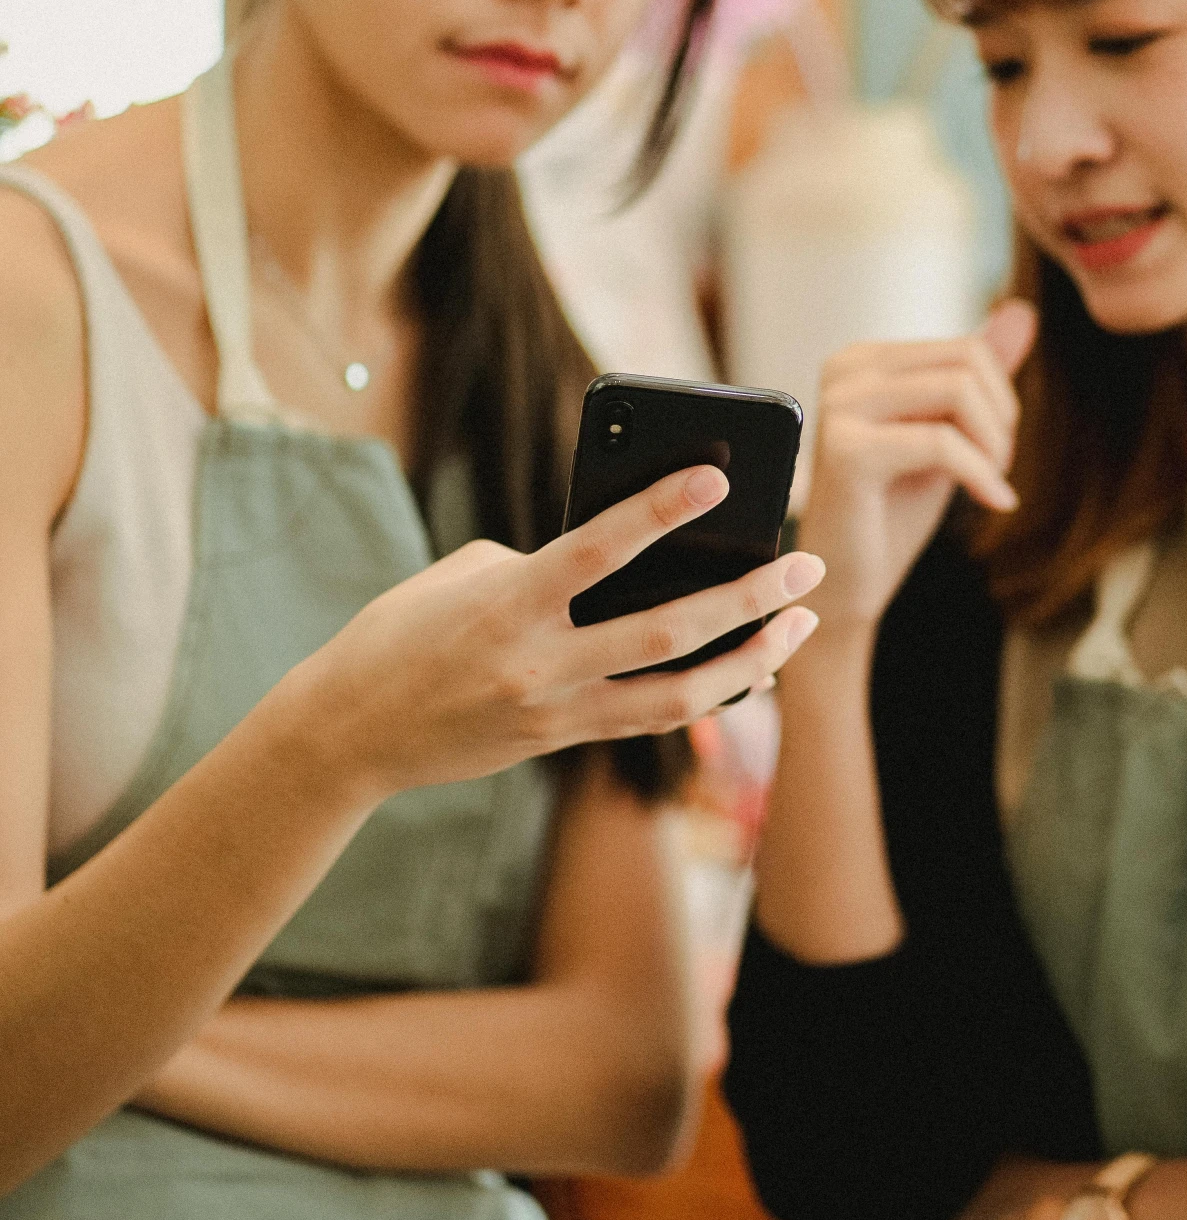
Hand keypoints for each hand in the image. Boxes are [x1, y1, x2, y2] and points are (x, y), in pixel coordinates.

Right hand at [282, 464, 823, 802]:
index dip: (660, 511)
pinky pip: (650, 718)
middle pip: (666, 632)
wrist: (348, 733)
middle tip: (804, 564)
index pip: (598, 550)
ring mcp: (554, 712)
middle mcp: (538, 664)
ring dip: (749, 660)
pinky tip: (749, 668)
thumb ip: (544, 563)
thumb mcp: (463, 576)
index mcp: (507, 604)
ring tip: (799, 626)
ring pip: (678, 695)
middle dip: (747, 598)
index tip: (718, 479)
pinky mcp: (560, 741)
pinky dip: (707, 692)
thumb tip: (623, 559)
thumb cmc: (401, 631)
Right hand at [799, 298, 1036, 635]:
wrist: (845, 582)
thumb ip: (976, 374)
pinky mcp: (845, 451)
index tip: (996, 451)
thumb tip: (1021, 312)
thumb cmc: (892, 509)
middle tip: (997, 470)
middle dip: (1001, 420)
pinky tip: (994, 502)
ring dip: (994, 446)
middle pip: (966, 362)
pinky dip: (982, 475)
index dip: (1001, 400)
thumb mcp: (946, 432)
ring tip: (991, 485)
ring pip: (957, 391)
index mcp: (864, 360)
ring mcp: (840, 406)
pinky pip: (942, 443)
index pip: (966, 348)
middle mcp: (845, 371)